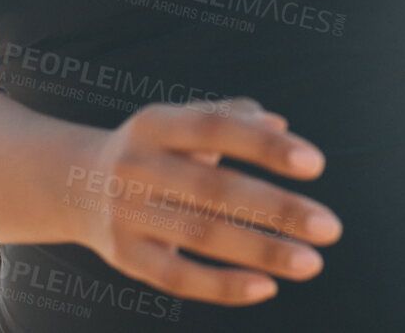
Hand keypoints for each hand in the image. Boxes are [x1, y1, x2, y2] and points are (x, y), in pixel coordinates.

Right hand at [61, 97, 341, 306]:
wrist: (73, 182)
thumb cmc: (153, 150)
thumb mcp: (179, 124)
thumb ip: (229, 117)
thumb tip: (281, 126)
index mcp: (153, 125)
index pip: (213, 128)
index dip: (263, 145)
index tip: (316, 163)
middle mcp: (135, 166)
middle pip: (212, 189)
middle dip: (276, 208)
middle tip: (330, 227)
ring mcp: (126, 212)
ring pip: (200, 234)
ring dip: (261, 250)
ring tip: (312, 263)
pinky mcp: (124, 255)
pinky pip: (177, 277)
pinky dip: (222, 285)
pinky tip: (266, 287)